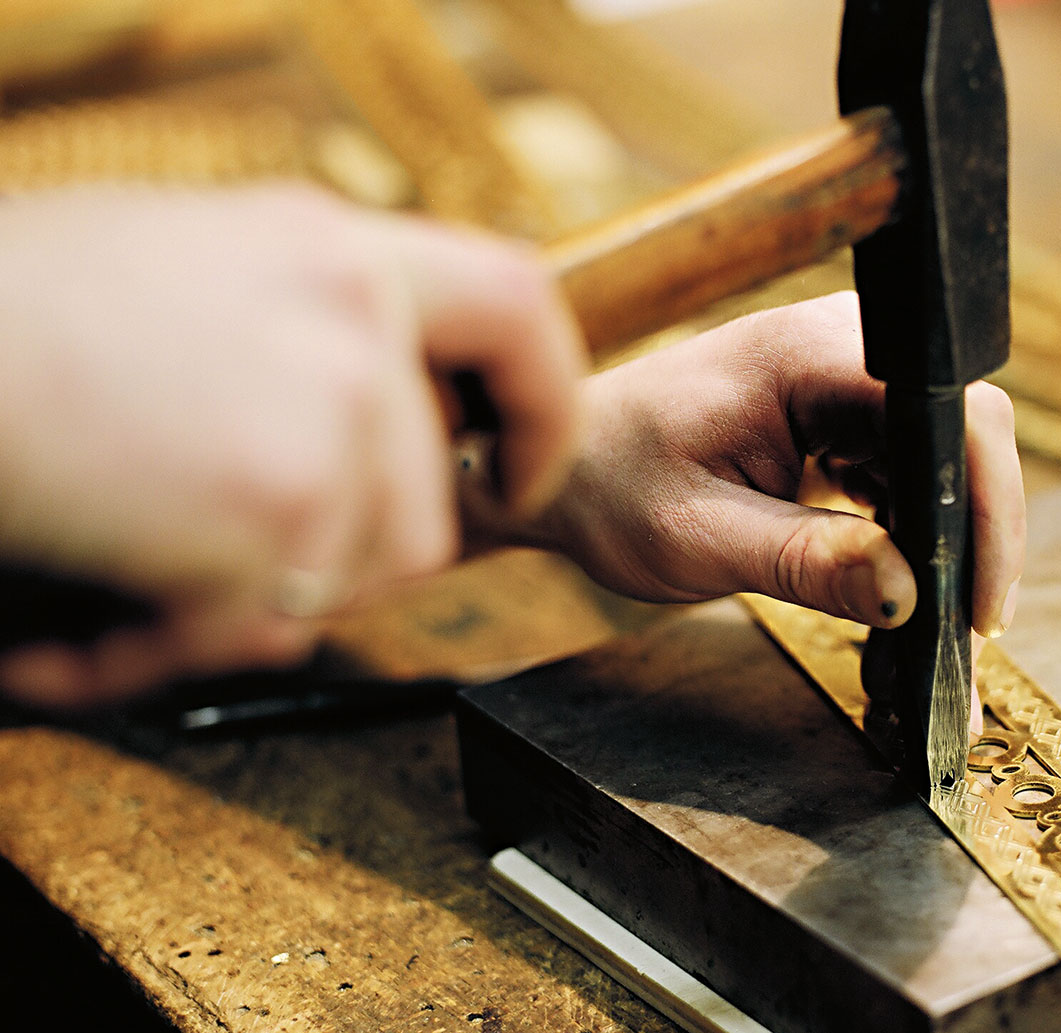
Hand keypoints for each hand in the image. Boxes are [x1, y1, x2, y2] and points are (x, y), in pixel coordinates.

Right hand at [0, 185, 582, 706]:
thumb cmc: (14, 311)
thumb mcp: (187, 259)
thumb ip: (306, 314)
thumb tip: (371, 391)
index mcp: (337, 247)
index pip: (517, 309)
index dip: (541, 399)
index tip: (519, 464)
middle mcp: (354, 322)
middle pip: (426, 501)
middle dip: (333, 562)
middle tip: (228, 564)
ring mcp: (329, 419)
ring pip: (356, 578)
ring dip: (241, 610)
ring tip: (123, 586)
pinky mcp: (280, 515)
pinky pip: (257, 633)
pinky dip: (156, 656)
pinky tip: (70, 639)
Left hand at [502, 292, 1025, 637]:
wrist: (566, 469)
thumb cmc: (610, 487)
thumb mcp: (699, 540)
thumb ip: (806, 564)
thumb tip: (908, 595)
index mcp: (806, 358)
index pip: (947, 411)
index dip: (987, 504)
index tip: (980, 600)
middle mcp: (839, 350)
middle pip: (965, 432)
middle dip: (979, 536)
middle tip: (971, 633)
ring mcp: (847, 380)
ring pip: (947, 457)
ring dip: (952, 541)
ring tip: (942, 628)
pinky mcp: (845, 416)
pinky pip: (913, 470)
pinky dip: (918, 533)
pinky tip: (903, 587)